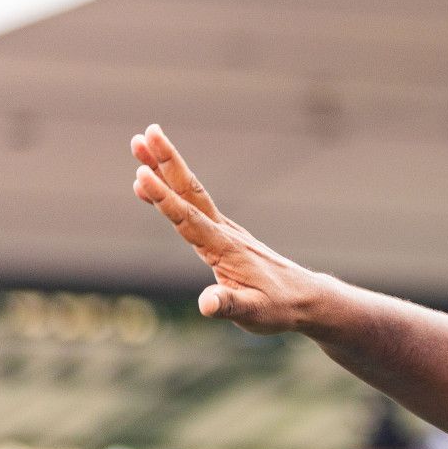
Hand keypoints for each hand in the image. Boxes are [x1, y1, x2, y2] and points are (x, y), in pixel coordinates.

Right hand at [131, 124, 328, 332]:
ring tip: (140, 142)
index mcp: (225, 250)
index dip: (164, 199)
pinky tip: (152, 182)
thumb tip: (206, 305)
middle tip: (143, 135)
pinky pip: (194, 206)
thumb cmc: (280, 308)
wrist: (307, 299)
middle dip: (166, 163)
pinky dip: (172, 190)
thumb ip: (229, 307)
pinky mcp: (224, 235)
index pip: (189, 219)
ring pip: (192, 194)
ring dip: (166, 168)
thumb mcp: (255, 313)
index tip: (141, 175)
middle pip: (191, 192)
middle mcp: (225, 233)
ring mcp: (225, 231)